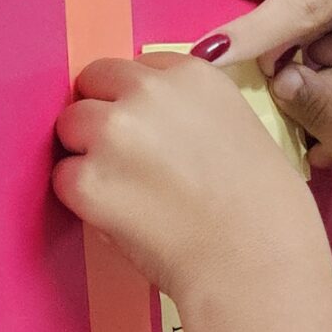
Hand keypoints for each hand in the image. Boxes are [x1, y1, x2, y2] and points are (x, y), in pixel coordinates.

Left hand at [53, 48, 316, 294]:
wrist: (258, 263)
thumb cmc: (268, 211)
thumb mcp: (242, 129)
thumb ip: (193, 114)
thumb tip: (161, 128)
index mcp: (192, 75)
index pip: (135, 69)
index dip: (136, 102)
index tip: (148, 132)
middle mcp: (147, 92)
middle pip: (92, 86)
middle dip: (102, 118)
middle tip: (128, 163)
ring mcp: (112, 134)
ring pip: (70, 127)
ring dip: (87, 155)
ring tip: (127, 193)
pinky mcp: (87, 181)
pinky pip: (63, 178)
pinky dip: (82, 200)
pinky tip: (122, 218)